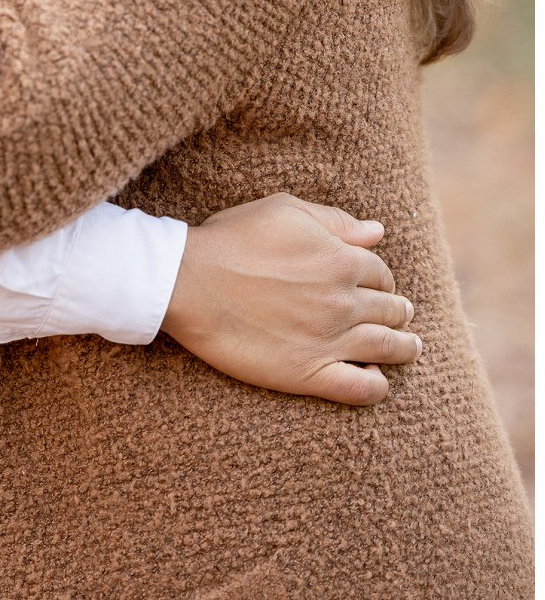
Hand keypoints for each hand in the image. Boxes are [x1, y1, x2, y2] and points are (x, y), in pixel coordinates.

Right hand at [159, 193, 420, 404]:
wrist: (189, 282)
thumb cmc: (232, 239)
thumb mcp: (285, 211)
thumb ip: (336, 221)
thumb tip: (378, 232)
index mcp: (341, 260)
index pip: (381, 273)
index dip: (382, 278)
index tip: (376, 284)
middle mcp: (343, 302)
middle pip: (391, 310)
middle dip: (400, 311)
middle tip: (402, 317)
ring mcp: (329, 340)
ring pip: (387, 348)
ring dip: (405, 347)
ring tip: (410, 348)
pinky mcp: (309, 374)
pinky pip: (361, 389)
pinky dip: (378, 386)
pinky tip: (377, 380)